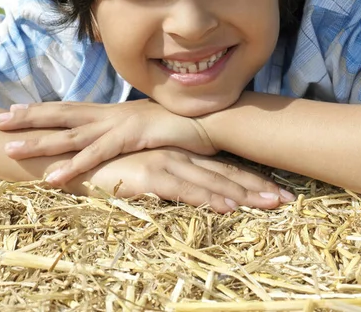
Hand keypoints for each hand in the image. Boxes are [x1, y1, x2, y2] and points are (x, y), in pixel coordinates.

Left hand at [0, 100, 216, 184]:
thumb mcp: (145, 128)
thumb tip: (110, 138)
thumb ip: (124, 132)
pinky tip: (52, 177)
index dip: (42, 109)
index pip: (70, 109)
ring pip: (72, 134)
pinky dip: (74, 165)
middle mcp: (111, 114)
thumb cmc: (179, 126)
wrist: (208, 118)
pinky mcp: (132, 136)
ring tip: (10, 150)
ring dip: (40, 142)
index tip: (15, 110)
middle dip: (30, 118)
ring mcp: (120, 123)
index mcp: (112, 112)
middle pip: (63, 114)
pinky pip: (98, 154)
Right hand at [59, 147, 294, 212]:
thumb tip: (196, 193)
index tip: (278, 192)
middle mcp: (178, 155)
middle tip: (287, 200)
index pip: (223, 168)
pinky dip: (207, 197)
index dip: (251, 180)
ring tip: (269, 204)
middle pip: (225, 173)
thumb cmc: (110, 167)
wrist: (72, 157)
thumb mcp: (147, 173)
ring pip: (211, 180)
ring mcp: (164, 161)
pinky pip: (183, 187)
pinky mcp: (147, 173)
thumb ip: (172, 179)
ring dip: (242, 193)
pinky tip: (227, 207)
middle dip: (257, 187)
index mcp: (181, 155)